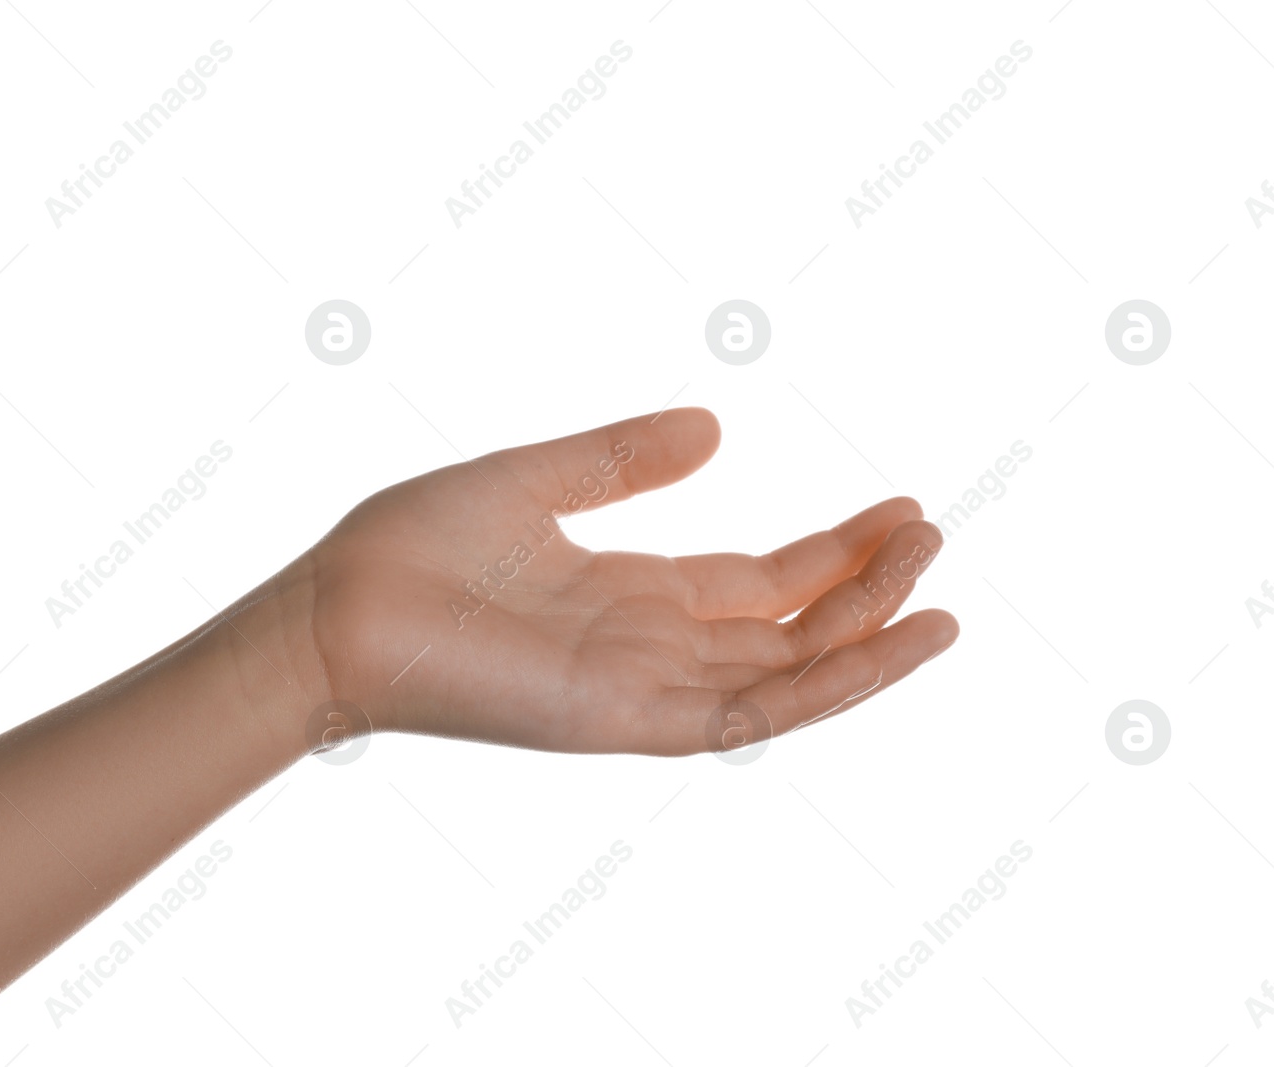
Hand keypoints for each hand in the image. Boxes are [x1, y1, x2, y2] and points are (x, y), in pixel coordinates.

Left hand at [250, 408, 957, 755]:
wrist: (334, 610)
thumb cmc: (409, 549)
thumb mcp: (533, 480)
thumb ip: (621, 459)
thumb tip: (715, 425)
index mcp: (630, 596)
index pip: (756, 582)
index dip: (831, 551)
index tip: (898, 509)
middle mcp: (650, 649)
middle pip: (787, 629)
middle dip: (863, 586)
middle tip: (932, 532)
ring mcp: (645, 691)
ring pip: (786, 677)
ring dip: (865, 637)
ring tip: (939, 590)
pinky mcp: (628, 720)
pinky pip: (751, 715)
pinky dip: (828, 687)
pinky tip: (893, 645)